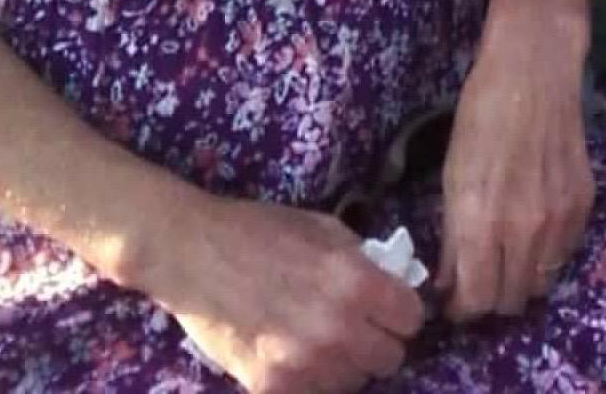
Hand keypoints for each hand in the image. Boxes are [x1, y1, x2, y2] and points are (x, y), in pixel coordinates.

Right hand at [149, 193, 424, 393]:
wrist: (194, 254)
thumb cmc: (259, 230)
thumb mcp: (321, 226)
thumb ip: (360, 257)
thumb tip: (389, 279)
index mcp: (354, 282)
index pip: (411, 318)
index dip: (400, 311)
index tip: (386, 308)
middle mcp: (337, 329)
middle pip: (390, 358)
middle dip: (377, 340)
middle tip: (355, 326)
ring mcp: (305, 364)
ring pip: (354, 383)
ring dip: (345, 364)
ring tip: (320, 340)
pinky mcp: (273, 388)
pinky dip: (311, 380)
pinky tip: (294, 356)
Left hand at [437, 13, 593, 321]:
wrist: (534, 71)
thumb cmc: (481, 114)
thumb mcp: (452, 174)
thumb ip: (453, 236)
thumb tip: (449, 283)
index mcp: (481, 220)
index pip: (476, 300)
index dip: (463, 307)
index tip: (454, 300)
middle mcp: (523, 230)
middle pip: (510, 301)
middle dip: (489, 297)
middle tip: (478, 278)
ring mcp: (558, 220)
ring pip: (540, 285)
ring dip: (520, 280)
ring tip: (506, 256)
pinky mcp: (583, 207)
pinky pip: (563, 256)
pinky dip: (546, 255)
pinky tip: (532, 230)